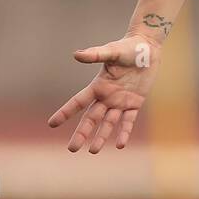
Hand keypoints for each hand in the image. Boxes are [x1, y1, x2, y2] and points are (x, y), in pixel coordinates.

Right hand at [47, 34, 162, 152]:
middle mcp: (106, 96)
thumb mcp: (111, 51)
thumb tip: (76, 55)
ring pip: (108, 123)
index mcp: (98, 85)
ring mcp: (120, 101)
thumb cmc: (127, 47)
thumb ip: (95, 54)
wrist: (147, 48)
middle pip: (91, 118)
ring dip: (101, 137)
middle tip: (72, 149)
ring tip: (93, 151)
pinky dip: (124, 132)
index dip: (65, 112)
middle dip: (82, 133)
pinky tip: (120, 145)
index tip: (52, 124)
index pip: (78, 102)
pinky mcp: (135, 103)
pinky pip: (128, 121)